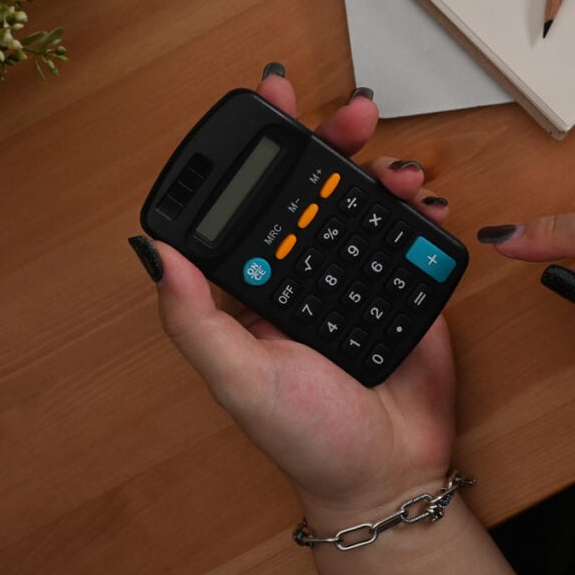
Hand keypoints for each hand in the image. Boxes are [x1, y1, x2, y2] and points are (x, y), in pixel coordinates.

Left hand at [134, 68, 457, 526]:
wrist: (388, 472)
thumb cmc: (306, 436)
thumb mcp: (238, 378)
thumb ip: (194, 318)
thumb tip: (154, 251)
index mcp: (260, 284)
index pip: (256, 203)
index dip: (260, 151)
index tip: (271, 102)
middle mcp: (307, 269)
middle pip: (316, 186)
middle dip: (333, 140)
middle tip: (353, 115)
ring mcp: (358, 271)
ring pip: (366, 199)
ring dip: (380, 167)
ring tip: (396, 168)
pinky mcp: (407, 283)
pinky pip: (411, 232)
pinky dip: (418, 208)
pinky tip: (420, 200)